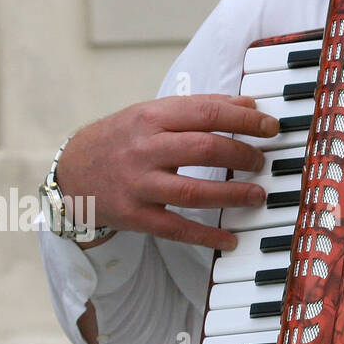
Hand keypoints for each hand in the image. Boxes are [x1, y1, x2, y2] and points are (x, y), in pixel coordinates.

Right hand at [56, 94, 279, 251]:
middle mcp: (145, 149)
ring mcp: (139, 184)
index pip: (207, 113)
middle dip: (243, 155)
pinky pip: (177, 228)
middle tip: (263, 162)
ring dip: (233, 195)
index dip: (245, 119)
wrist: (72, 171)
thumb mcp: (152, 114)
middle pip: (204, 149)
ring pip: (194, 191)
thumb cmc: (121, 139)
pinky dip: (207, 236)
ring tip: (258, 195)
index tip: (271, 127)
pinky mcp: (135, 216)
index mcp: (151, 116)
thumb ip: (198, 108)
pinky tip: (231, 239)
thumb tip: (248, 104)